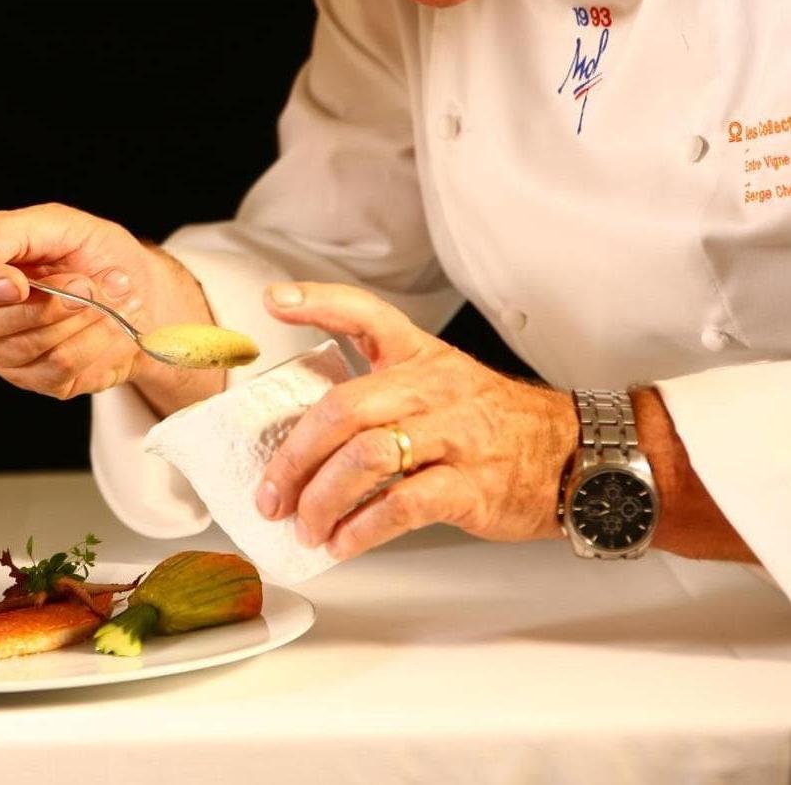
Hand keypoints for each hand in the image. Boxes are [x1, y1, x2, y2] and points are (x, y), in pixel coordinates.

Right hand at [0, 203, 216, 407]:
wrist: (145, 293)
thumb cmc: (96, 254)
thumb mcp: (61, 226)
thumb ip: (11, 232)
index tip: (20, 283)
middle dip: (50, 302)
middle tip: (88, 280)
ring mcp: (6, 353)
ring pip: (28, 347)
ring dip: (82, 319)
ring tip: (111, 297)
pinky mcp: (39, 380)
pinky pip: (60, 368)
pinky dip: (96, 342)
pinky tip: (112, 325)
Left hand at [256, 282, 576, 560]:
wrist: (576, 456)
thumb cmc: (495, 424)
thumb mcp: (441, 383)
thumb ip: (381, 393)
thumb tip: (304, 436)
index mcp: (420, 357)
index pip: (366, 314)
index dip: (319, 302)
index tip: (275, 302)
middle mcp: (433, 389)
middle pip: (345, 408)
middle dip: (295, 456)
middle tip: (270, 493)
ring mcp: (455, 437)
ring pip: (367, 458)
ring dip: (321, 499)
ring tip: (303, 525)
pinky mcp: (471, 486)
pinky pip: (402, 506)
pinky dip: (361, 529)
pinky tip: (342, 543)